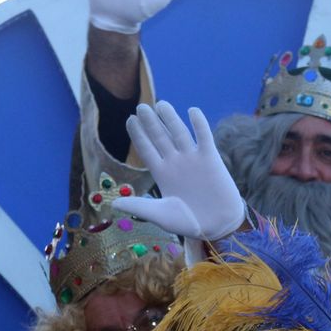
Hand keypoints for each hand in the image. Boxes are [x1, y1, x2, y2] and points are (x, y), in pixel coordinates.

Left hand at [113, 102, 245, 240]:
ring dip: (171, 118)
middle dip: (151, 122)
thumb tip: (112, 204)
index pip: (147, 150)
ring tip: (161, 104)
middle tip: (141, 106)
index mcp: (162, 174)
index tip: (129, 120)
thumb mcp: (160, 215)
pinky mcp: (211, 159)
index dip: (138, 135)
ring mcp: (193, 159)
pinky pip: (204, 137)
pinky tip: (192, 111)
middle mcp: (176, 163)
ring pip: (180, 133)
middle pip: (160, 137)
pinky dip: (199, 124)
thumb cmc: (189, 223)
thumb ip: (139, 206)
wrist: (218, 226)